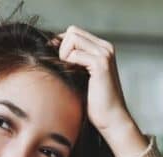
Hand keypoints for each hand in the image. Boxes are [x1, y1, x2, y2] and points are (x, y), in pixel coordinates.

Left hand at [49, 25, 147, 156]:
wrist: (111, 120)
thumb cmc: (95, 105)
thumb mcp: (81, 80)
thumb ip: (73, 64)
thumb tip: (51, 53)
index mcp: (102, 49)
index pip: (74, 33)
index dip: (60, 46)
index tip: (56, 63)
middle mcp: (105, 47)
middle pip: (72, 32)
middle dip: (61, 48)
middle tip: (61, 69)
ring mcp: (104, 54)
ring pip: (72, 38)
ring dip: (63, 55)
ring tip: (67, 74)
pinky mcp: (101, 64)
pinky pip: (74, 54)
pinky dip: (67, 65)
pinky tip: (71, 79)